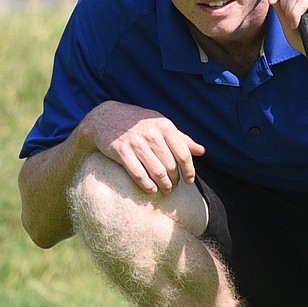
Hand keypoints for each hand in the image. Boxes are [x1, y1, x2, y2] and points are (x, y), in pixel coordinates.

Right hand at [82, 101, 205, 194]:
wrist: (105, 117)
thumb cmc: (138, 123)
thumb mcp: (161, 125)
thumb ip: (181, 138)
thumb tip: (202, 151)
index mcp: (165, 126)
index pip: (184, 154)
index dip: (189, 170)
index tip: (189, 181)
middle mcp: (152, 133)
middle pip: (171, 166)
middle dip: (175, 180)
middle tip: (174, 186)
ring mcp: (136, 142)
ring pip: (157, 172)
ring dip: (163, 185)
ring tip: (165, 190)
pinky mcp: (121, 151)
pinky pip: (138, 174)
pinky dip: (147, 185)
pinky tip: (151, 190)